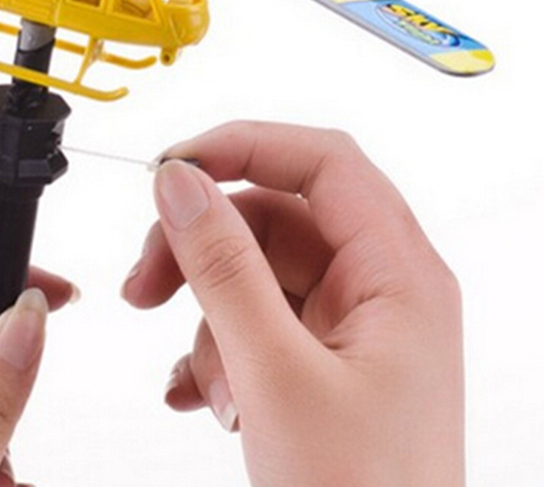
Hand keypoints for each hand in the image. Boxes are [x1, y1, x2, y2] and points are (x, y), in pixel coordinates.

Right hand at [122, 122, 463, 486]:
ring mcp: (351, 329)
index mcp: (399, 275)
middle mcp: (380, 290)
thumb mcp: (275, 376)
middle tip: (144, 282)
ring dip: (205, 317)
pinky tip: (196, 396)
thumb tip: (179, 182)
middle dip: (200, 245)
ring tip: (195, 380)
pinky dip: (214, 348)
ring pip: (254, 273)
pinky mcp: (323, 365)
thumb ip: (222, 266)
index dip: (243, 147)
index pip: (320, 160)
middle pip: (273, 216)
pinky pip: (254, 321)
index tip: (172, 168)